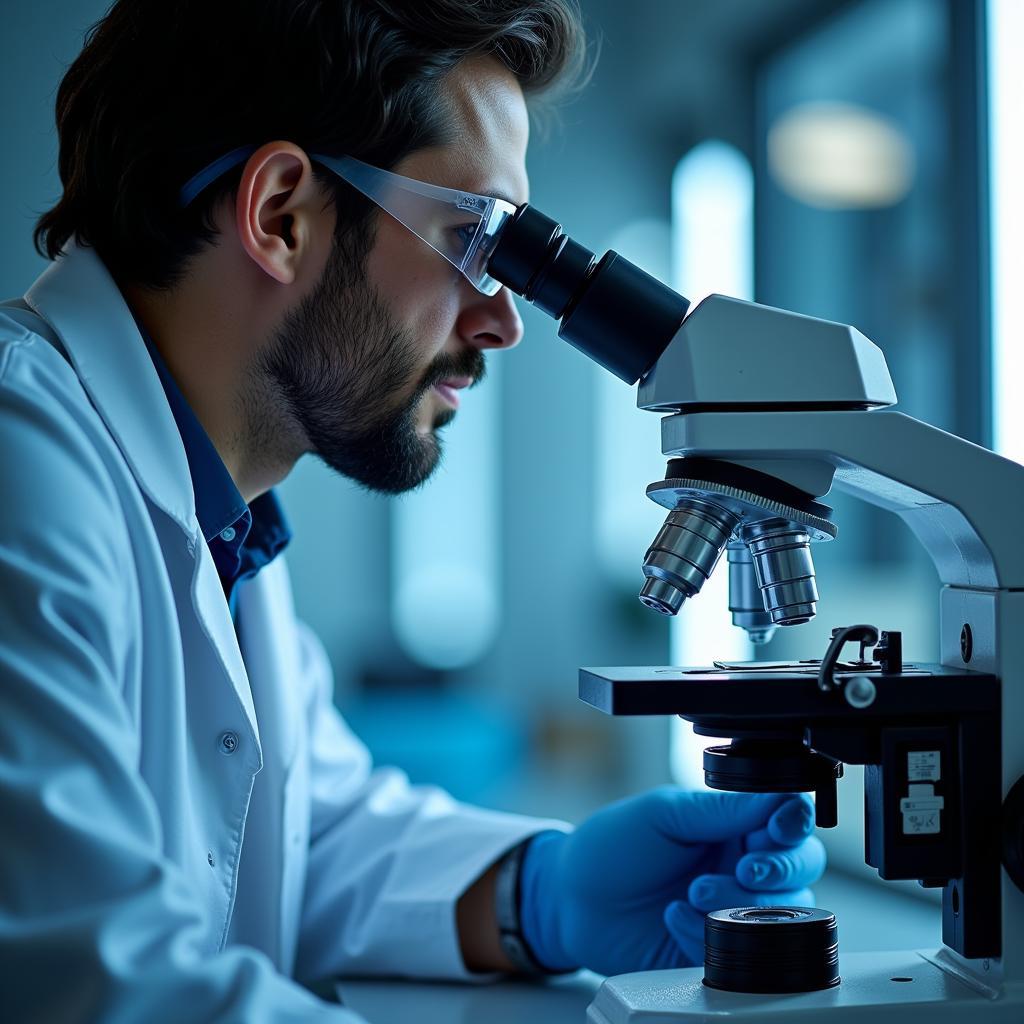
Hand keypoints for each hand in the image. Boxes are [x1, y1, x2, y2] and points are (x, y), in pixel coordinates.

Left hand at [518, 787, 825, 975]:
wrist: (571, 898)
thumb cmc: (613, 845)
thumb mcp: (665, 813)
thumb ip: (723, 809)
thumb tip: (779, 797)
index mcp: (733, 823)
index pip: (787, 820)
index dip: (793, 823)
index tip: (779, 829)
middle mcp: (741, 864)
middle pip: (801, 867)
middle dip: (780, 868)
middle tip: (745, 867)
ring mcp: (733, 908)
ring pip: (782, 913)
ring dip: (743, 901)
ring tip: (696, 891)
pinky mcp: (718, 948)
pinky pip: (743, 948)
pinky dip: (709, 932)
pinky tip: (673, 915)